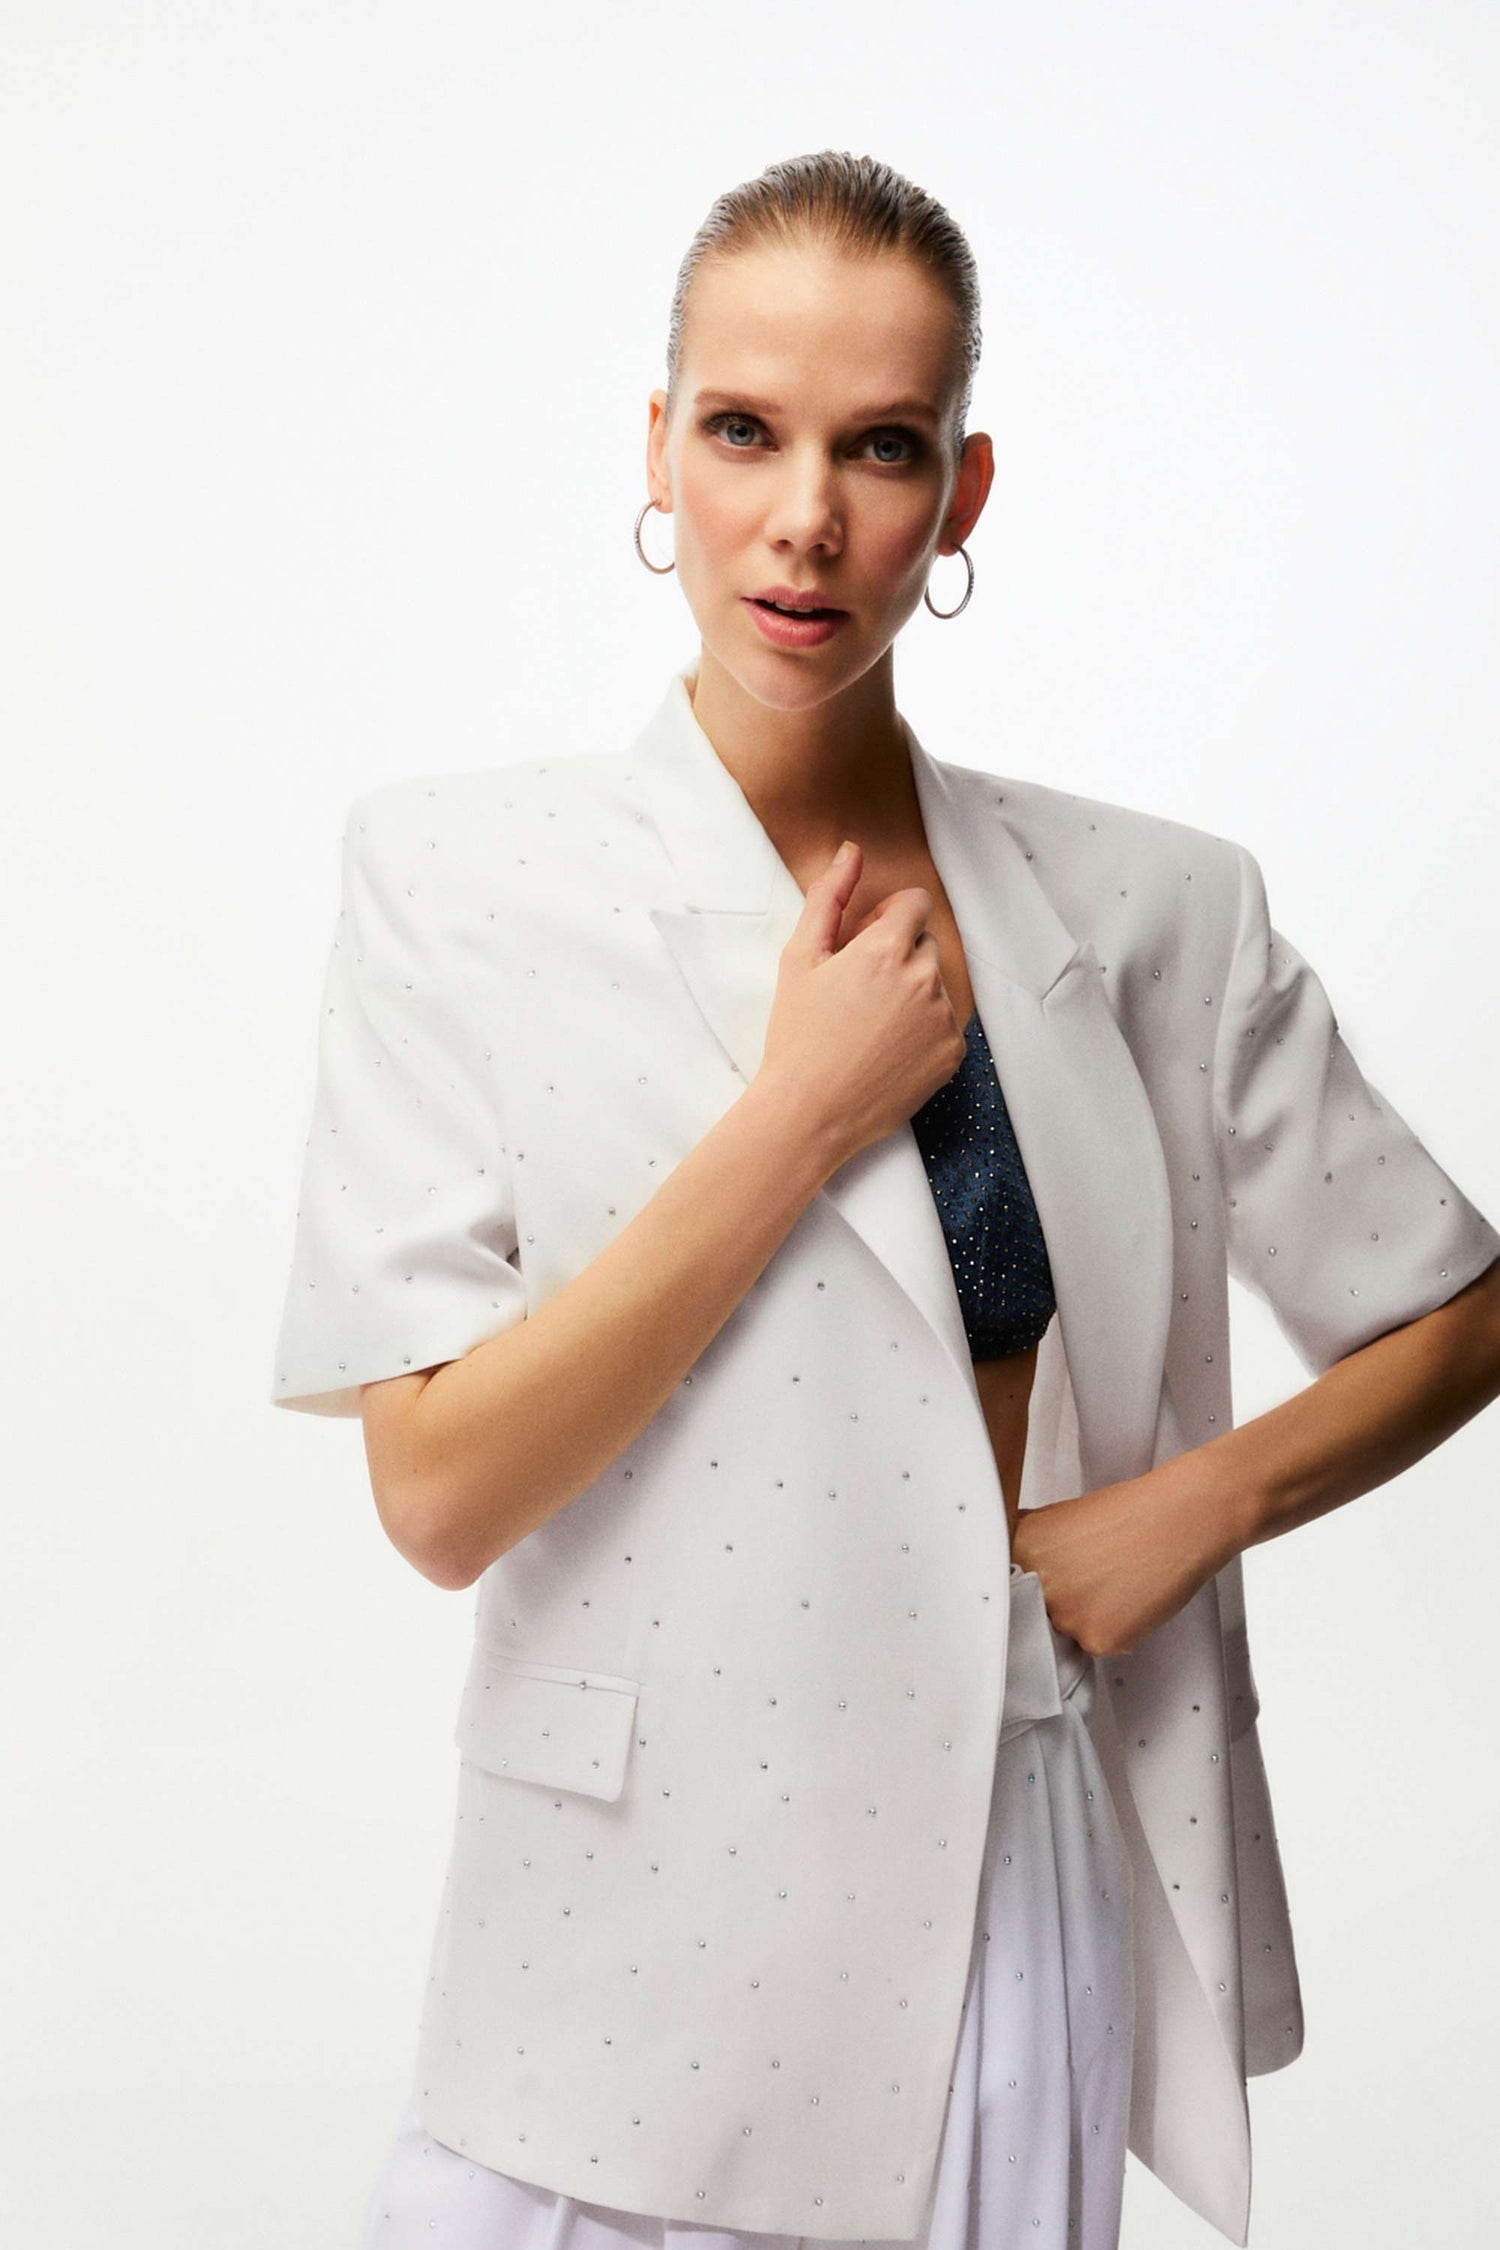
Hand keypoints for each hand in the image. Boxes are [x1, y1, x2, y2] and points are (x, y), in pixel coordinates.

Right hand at [755, 839, 966, 1168]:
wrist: (809, 1112)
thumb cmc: (797, 1036)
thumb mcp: (800, 959)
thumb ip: (829, 898)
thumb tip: (851, 852)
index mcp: (886, 949)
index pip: (916, 903)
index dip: (889, 918)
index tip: (865, 943)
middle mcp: (924, 979)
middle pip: (926, 944)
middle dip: (900, 956)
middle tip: (859, 992)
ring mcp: (943, 1019)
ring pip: (937, 984)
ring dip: (912, 993)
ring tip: (869, 1026)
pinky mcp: (951, 1055)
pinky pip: (946, 1024)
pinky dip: (924, 1031)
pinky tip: (886, 1050)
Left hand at [1010, 1457, 1248, 1657]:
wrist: (1180, 1518)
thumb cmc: (1129, 1513)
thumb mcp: (1059, 1519)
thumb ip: (1031, 1549)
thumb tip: (1009, 1573)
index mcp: (1019, 1547)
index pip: (1004, 1587)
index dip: (1023, 1591)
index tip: (1036, 1589)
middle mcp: (1035, 1583)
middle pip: (1032, 1614)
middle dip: (1055, 1604)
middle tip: (1091, 1579)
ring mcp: (1065, 1615)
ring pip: (1064, 1632)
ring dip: (1086, 1617)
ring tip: (1117, 1581)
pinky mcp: (1098, 1639)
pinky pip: (1096, 1645)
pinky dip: (1115, 1630)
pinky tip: (1132, 1599)